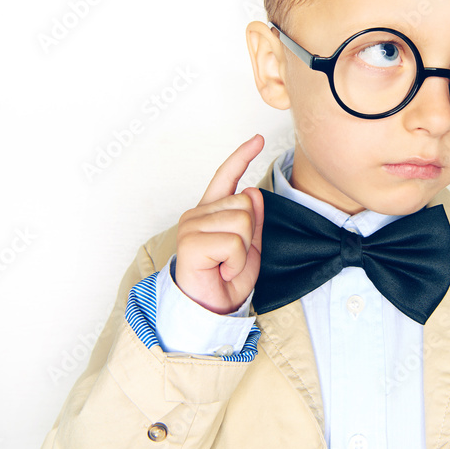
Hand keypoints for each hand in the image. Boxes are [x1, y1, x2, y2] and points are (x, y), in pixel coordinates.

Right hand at [173, 134, 264, 314]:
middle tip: (233, 257)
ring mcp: (191, 226)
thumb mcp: (250, 247)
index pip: (226, 177)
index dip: (242, 157)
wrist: (211, 309)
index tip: (258, 139)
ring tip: (226, 264)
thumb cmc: (225, 279)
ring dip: (243, 250)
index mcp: (210, 212)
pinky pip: (233, 242)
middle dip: (250, 234)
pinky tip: (222, 269)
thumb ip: (253, 220)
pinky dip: (236, 261)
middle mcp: (197, 214)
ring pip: (242, 222)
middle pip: (245, 204)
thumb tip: (252, 192)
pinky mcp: (190, 242)